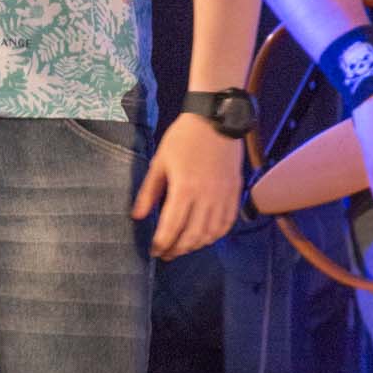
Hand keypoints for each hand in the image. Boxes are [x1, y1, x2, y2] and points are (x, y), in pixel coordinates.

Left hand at [131, 113, 243, 258]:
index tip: (154, 251)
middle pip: (192, 236)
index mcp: (184, 189)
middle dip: (177, 250)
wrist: (216, 119)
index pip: (171, 228)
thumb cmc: (184, 138)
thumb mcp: (159, 162)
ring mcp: (223, 196)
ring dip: (196, 245)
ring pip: (211, 233)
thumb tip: (137, 216)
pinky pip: (227, 223)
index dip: (162, 244)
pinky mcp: (234, 192)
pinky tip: (205, 237)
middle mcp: (206, 197)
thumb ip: (149, 192)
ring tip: (183, 247)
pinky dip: (216, 235)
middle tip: (166, 254)